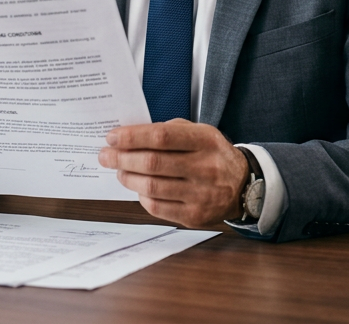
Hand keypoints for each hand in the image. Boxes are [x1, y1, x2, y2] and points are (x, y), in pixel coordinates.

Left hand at [98, 119, 248, 227]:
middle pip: (152, 163)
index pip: (161, 137)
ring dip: (127, 178)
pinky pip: (157, 207)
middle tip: (105, 156)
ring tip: (119, 171)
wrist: (243, 186)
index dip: (132, 137)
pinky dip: (141, 196)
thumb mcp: (199, 133)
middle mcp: (206, 168)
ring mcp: (201, 195)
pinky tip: (139, 188)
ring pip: (151, 187)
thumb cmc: (212, 155)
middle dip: (122, 159)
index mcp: (206, 141)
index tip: (112, 137)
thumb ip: (168, 132)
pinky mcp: (195, 217)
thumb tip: (129, 137)